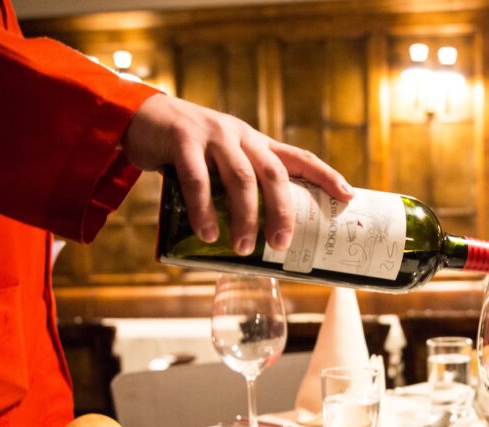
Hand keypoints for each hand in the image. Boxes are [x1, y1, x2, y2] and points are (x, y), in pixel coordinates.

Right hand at [122, 94, 352, 253]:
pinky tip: (207, 234)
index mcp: (256, 142)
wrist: (140, 117)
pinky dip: (204, 209)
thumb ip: (238, 185)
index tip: (348, 197)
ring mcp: (213, 135)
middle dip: (283, 211)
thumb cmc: (187, 150)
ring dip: (245, 217)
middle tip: (282, 244)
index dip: (326, 176)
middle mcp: (241, 136)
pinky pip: (197, 179)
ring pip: (241, 179)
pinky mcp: (182, 139)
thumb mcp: (221, 160)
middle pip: (275, 174)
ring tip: (244, 248)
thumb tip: (257, 236)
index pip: (300, 158)